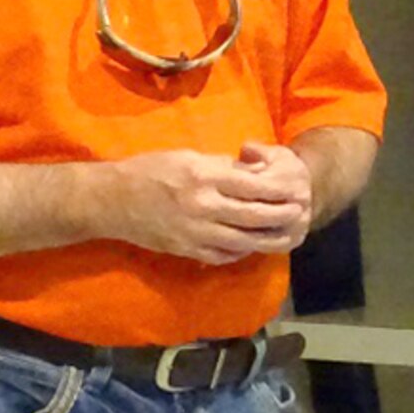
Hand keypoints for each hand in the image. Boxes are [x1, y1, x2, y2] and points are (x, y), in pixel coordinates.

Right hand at [97, 147, 310, 265]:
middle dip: (281, 215)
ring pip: (242, 240)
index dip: (278, 190)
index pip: (252, 186)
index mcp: (204, 178)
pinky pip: (222, 255)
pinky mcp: (186, 250)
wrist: (113, 201)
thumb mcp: (187, 156)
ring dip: (268, 238)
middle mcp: (203, 207)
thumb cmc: (150, 170)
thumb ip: (220, 166)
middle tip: (300, 212)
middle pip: (253, 215)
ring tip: (286, 233)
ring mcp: (195, 232)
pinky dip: (240, 251)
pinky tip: (252, 245)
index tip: (296, 189)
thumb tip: (250, 171)